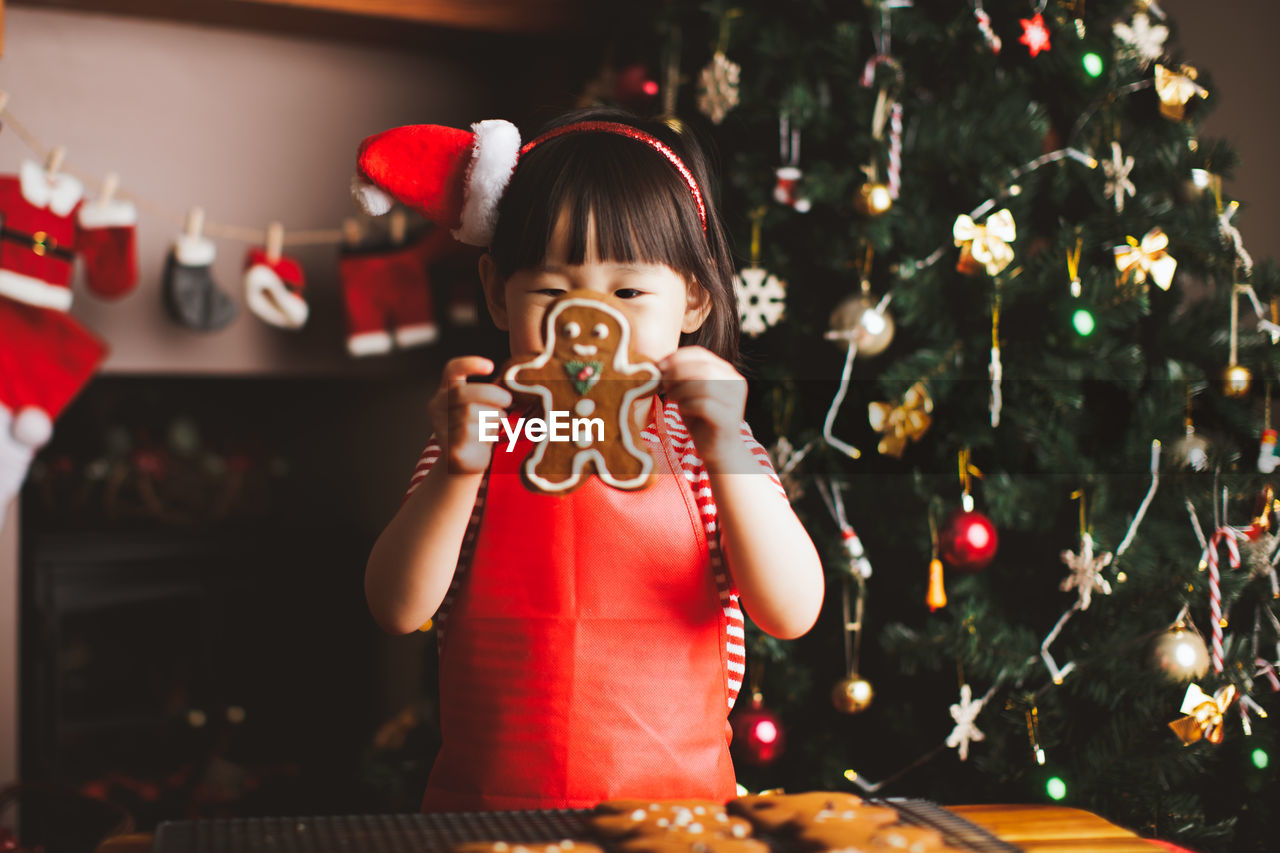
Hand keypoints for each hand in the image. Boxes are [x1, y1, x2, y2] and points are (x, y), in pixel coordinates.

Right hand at [427, 356, 512, 474]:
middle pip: (463, 393)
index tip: (490, 366)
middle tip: (508, 401)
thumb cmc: (481, 429)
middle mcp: (437, 406)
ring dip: (491, 417)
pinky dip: (485, 434)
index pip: (452, 370)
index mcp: (446, 391)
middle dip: (490, 394)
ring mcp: (439, 427)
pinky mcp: (447, 446)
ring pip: (469, 414)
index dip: (469, 364)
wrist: (469, 463)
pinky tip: (487, 439)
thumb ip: (493, 393)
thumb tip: (514, 377)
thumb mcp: (486, 406)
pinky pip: (469, 433)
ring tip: (496, 424)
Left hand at [657, 346, 747, 468]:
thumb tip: (658, 364)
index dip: (677, 357)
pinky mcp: (728, 418)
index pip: (700, 353)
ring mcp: (734, 400)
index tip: (659, 365)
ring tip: (671, 397)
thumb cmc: (701, 419)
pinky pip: (704, 404)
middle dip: (677, 372)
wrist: (719, 450)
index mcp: (726, 371)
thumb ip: (681, 378)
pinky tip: (682, 410)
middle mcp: (735, 382)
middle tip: (663, 383)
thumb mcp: (690, 393)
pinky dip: (687, 405)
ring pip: (704, 384)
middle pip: (702, 367)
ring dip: (681, 389)